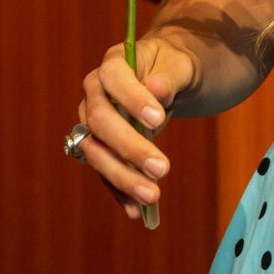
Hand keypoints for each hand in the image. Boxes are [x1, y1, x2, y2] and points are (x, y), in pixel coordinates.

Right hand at [75, 34, 197, 220]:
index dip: (131, 98)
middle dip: (130, 147)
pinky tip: (136, 210)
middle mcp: (94, 94)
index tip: (159, 119)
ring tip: (152, 196)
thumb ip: (170, 75)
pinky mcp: (101, 148)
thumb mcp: (180, 63)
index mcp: (112, 64)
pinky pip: (105, 171)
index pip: (112, 77)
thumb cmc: (173, 67)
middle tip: (162, 168)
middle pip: (100, 121)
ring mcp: (92, 123)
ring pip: (96, 152)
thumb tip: (157, 89)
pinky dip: (119, 192)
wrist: (168, 79)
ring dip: (122, 177)